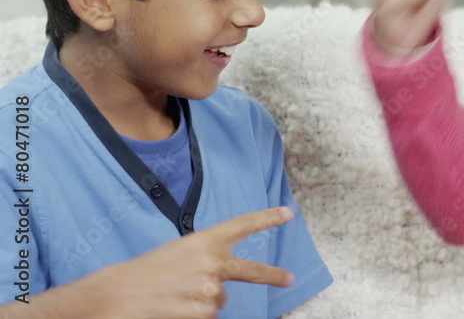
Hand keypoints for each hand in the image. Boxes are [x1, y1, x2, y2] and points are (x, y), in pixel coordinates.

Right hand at [96, 206, 294, 317]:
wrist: (115, 294)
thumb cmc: (144, 273)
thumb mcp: (178, 254)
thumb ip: (206, 262)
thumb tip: (222, 288)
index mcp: (204, 240)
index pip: (242, 225)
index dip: (267, 218)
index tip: (288, 213)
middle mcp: (212, 261)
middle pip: (251, 271)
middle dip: (273, 275)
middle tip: (289, 279)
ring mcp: (209, 287)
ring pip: (220, 301)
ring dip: (202, 303)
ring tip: (174, 297)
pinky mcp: (202, 310)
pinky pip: (208, 317)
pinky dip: (194, 316)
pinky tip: (174, 309)